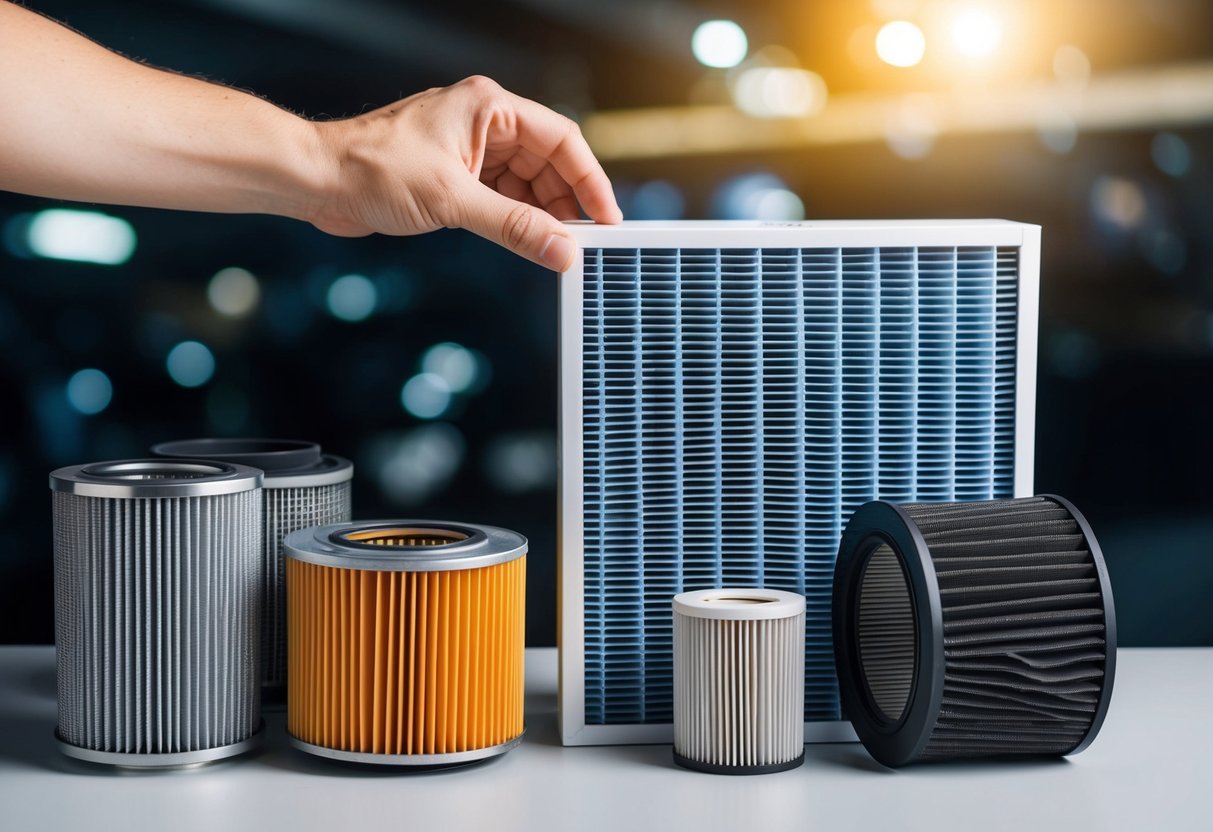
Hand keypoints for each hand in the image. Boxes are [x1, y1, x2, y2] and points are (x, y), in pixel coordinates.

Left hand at [309, 76, 622, 270]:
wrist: (317, 180)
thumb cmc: (371, 169)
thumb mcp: (453, 202)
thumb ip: (514, 227)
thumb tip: (561, 250)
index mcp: (488, 107)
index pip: (561, 140)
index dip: (590, 180)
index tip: (607, 218)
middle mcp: (483, 123)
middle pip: (548, 163)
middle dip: (567, 204)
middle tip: (583, 243)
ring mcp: (469, 149)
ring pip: (526, 183)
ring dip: (541, 216)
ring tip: (557, 249)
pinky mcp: (454, 175)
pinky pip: (501, 197)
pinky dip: (516, 220)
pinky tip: (528, 242)